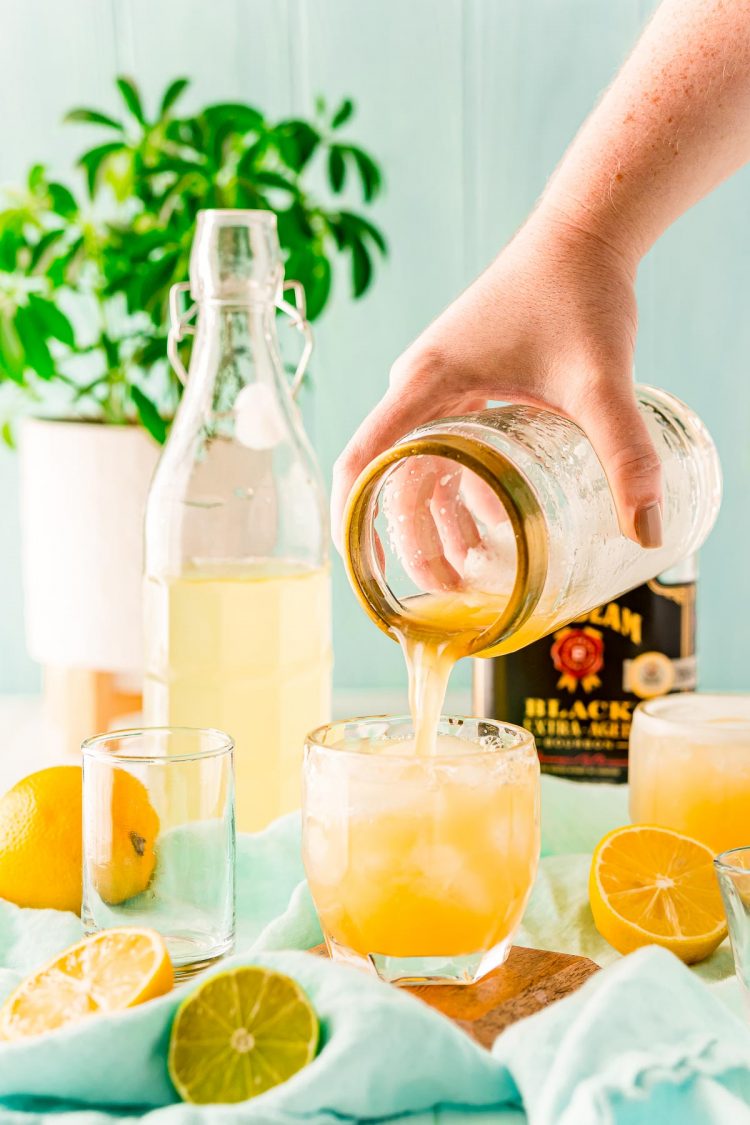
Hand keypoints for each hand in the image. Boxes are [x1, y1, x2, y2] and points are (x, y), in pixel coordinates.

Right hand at [331, 206, 662, 570]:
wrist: (583, 235)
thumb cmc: (578, 294)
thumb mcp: (600, 380)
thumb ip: (625, 452)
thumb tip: (645, 531)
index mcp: (426, 385)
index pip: (364, 463)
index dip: (353, 522)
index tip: (365, 575)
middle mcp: (419, 388)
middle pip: (393, 478)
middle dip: (413, 540)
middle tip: (449, 588)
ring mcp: (438, 386)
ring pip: (421, 468)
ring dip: (440, 520)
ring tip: (473, 568)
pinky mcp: (463, 385)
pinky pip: (447, 448)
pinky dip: (464, 488)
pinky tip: (496, 520)